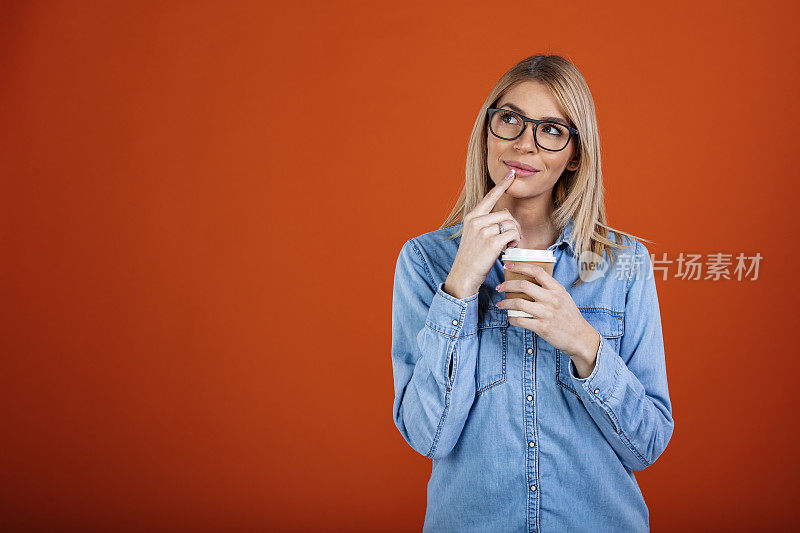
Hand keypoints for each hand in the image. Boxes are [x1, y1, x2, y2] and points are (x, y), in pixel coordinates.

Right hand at [445, 168, 524, 297]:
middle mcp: (476, 221)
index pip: (490, 197)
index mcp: (472, 217)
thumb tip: (504, 216)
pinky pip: (512, 234)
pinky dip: (514, 241)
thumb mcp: (474, 235)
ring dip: (514, 235)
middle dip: (513, 226)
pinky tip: (508, 249)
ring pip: (510, 224)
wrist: (464, 274)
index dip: (502, 185)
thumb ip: (485, 223)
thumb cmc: (472, 257)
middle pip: (506, 214)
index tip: (511, 174)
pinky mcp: (492, 242)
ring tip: (508, 245)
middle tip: (512, 239)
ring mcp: (483, 231)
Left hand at [495, 262, 600, 376]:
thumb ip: (549, 288)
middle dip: (507, 285)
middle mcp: (552, 299)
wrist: (579, 337)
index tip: (508, 266)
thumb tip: (530, 279)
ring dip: (505, 303)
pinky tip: (510, 318)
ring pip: (518, 303)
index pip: (537, 271)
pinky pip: (520, 321)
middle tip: (500, 287)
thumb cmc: (569, 316)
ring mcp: (547, 314)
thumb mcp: (563, 297)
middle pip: (524, 285)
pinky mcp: (542, 328)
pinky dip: (511, 319)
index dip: (520, 266)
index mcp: (557, 289)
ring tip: (500, 304)